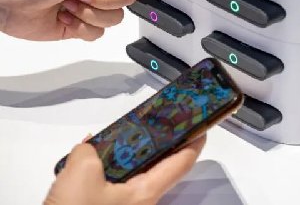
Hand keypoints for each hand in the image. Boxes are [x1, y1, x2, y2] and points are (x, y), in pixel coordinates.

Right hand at [44, 135, 205, 204]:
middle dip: (157, 139)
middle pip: (159, 163)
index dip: (196, 140)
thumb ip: (89, 151)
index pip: (183, 162)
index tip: (202, 121)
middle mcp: (142, 200)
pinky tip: (90, 153)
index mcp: (147, 192)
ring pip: (134, 171)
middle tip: (153, 117)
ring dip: (126, 150)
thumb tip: (88, 148)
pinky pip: (113, 181)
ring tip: (115, 131)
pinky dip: (107, 165)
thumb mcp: (82, 172)